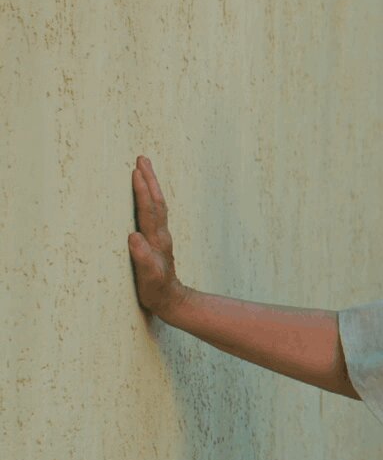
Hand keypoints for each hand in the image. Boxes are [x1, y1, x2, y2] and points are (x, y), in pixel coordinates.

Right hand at [128, 155, 189, 320]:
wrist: (173, 301)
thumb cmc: (157, 291)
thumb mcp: (149, 278)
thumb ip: (143, 258)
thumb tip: (133, 236)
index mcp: (156, 240)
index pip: (149, 210)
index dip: (143, 191)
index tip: (136, 171)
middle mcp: (160, 235)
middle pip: (156, 202)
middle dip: (149, 180)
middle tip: (142, 158)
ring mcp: (160, 237)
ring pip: (157, 206)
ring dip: (151, 186)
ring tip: (143, 169)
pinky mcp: (157, 241)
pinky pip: (154, 214)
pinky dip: (149, 199)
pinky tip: (145, 196)